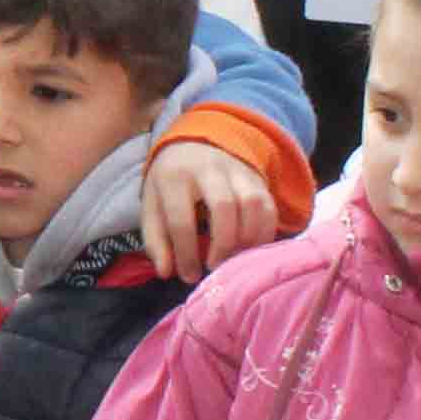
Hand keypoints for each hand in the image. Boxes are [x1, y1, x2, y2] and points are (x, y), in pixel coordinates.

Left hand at [141, 132, 280, 280]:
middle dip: (222, 243)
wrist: (193, 144)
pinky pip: (268, 205)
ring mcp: (236, 170)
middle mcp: (208, 169)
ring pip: (252, 203)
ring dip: (247, 238)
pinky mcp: (256, 177)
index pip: (181, 219)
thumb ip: (156, 240)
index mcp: (174, 176)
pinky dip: (264, 232)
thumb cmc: (170, 182)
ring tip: (235, 259)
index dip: (186, 253)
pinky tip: (252, 249)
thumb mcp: (152, 205)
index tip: (189, 276)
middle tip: (215, 266)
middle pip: (224, 206)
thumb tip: (166, 272)